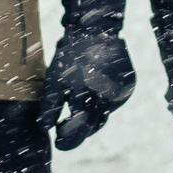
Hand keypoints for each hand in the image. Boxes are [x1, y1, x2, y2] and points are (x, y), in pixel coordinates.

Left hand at [40, 0, 136, 150]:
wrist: (97, 28)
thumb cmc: (72, 55)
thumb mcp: (55, 80)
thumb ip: (50, 107)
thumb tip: (44, 128)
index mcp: (90, 98)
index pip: (80, 129)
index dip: (68, 139)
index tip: (58, 143)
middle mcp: (111, 99)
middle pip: (94, 123)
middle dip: (79, 129)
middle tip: (63, 129)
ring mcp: (122, 93)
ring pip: (104, 113)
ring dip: (90, 114)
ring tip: (75, 111)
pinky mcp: (129, 85)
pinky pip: (113, 101)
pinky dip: (100, 102)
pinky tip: (89, 95)